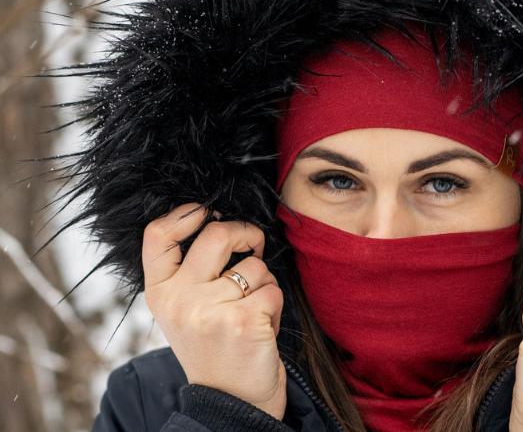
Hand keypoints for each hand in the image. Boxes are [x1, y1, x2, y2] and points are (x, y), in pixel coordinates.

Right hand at [142, 202, 286, 418]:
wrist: (231, 402)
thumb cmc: (214, 349)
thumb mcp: (184, 311)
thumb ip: (190, 273)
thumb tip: (215, 221)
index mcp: (160, 292)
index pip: (158, 236)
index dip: (185, 213)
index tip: (206, 209)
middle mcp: (179, 299)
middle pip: (216, 235)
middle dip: (245, 232)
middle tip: (253, 245)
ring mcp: (210, 309)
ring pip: (253, 265)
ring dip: (263, 283)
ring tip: (253, 312)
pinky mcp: (243, 320)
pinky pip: (272, 288)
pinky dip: (275, 305)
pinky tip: (263, 327)